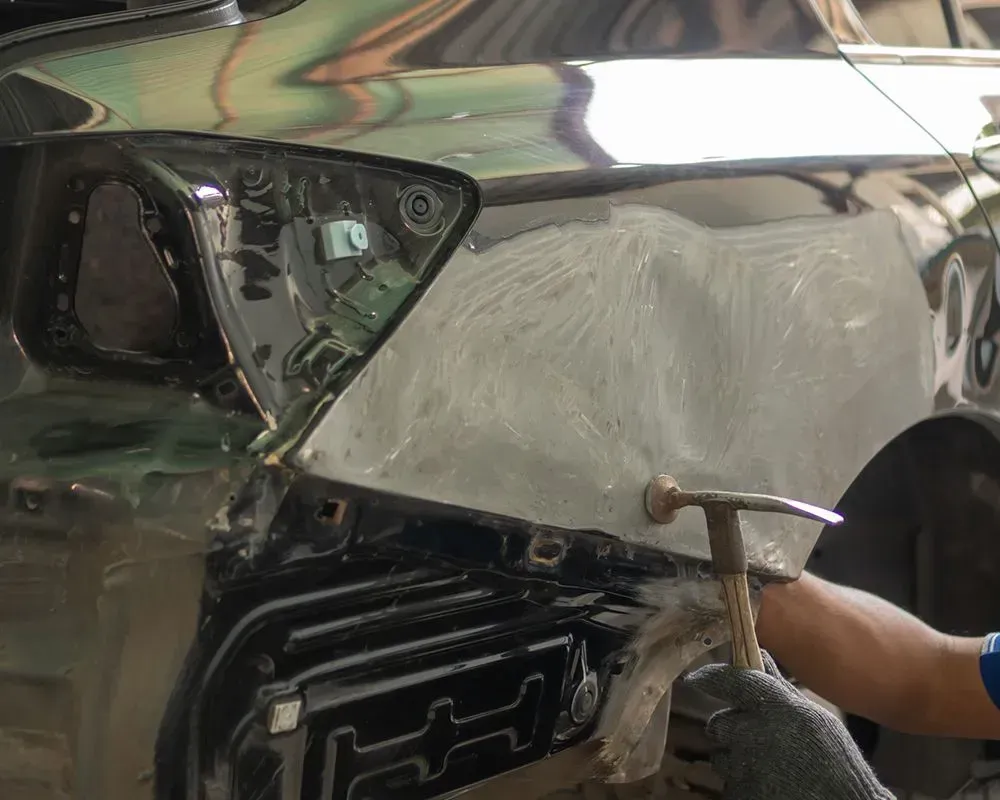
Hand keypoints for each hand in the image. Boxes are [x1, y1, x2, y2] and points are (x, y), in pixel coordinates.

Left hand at [684, 651, 893, 799]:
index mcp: (774, 707)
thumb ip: (779, 687)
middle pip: (718, 724)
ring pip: (721, 757)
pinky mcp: (741, 794)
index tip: (696, 678)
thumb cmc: (835, 759)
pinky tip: (767, 785)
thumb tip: (760, 654)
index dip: (709, 678)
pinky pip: (730, 785)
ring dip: (735, 759)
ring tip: (765, 767)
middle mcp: (753, 733)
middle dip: (730, 730)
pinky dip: (743, 784)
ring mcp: (744, 767)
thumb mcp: (811, 716)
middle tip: (751, 739)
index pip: (729, 681)